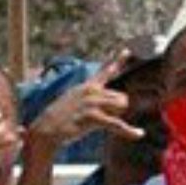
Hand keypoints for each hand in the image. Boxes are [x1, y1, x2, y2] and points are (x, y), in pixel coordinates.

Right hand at [29, 55, 143, 149]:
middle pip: (122, 97)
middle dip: (119, 109)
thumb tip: (110, 100)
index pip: (105, 71)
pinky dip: (129, 130)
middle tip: (104, 118)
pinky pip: (118, 123)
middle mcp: (91, 91)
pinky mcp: (92, 115)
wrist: (46, 129)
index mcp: (87, 87)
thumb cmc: (62, 118)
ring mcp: (92, 102)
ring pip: (122, 104)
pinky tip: (139, 134)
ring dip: (118, 115)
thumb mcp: (75, 100)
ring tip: (101, 122)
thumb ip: (92, 97)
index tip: (127, 50)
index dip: (117, 61)